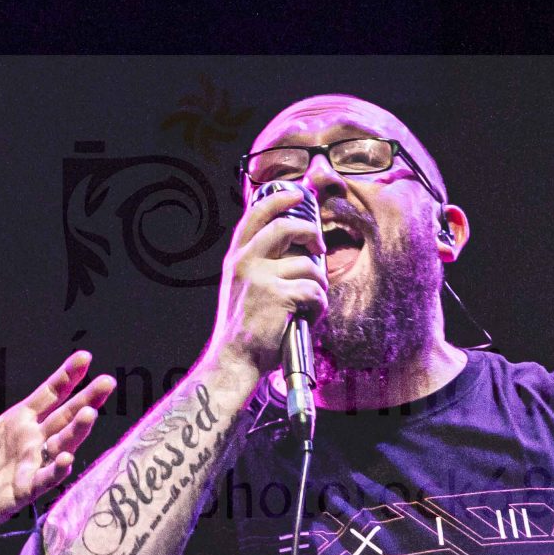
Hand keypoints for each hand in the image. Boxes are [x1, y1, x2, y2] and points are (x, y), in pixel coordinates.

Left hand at [0, 350, 117, 528]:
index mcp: (21, 420)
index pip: (51, 394)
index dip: (67, 376)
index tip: (85, 357)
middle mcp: (34, 439)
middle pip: (66, 416)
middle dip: (87, 399)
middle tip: (107, 382)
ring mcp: (33, 464)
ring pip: (62, 443)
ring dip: (77, 430)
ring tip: (89, 413)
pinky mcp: (26, 490)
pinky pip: (45, 479)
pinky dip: (56, 469)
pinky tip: (66, 457)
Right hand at [208, 182, 327, 377]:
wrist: (234, 359)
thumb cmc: (244, 328)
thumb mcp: (241, 287)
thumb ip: (259, 264)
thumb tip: (295, 249)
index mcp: (237, 258)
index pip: (256, 215)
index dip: (279, 200)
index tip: (298, 195)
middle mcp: (246, 262)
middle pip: (286, 226)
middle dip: (311, 233)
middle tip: (319, 246)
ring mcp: (261, 277)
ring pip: (309, 265)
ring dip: (318, 285)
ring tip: (310, 303)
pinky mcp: (279, 295)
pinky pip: (314, 291)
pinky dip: (319, 306)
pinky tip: (308, 318)